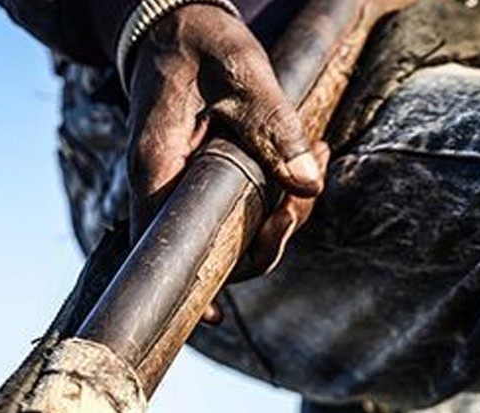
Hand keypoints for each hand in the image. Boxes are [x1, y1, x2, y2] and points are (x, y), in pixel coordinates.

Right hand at [125, 4, 330, 308]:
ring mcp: (184, 185)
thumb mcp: (240, 70)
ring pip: (236, 231)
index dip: (190, 285)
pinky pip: (244, 207)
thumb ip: (274, 125)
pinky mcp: (206, 179)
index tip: (216, 317)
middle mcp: (163, 184)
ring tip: (321, 155)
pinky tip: (314, 156)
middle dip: (269, 238)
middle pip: (213, 249)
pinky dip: (282, 193)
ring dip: (287, 212)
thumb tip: (308, 187)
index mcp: (157, 164)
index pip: (162, 243)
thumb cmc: (200, 41)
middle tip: (303, 199)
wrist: (176, 20)